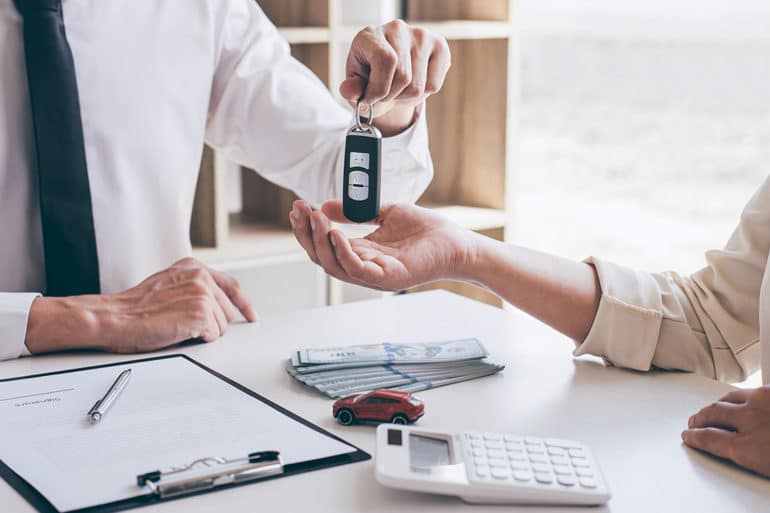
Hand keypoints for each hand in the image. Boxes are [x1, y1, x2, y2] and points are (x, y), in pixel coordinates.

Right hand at [25, 257, 256, 353]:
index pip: (230, 285)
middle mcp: (200, 277)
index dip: (243, 304)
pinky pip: (213, 336)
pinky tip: (179, 332)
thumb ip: (192, 287)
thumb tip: (215, 304)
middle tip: (184, 325)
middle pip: (227, 311)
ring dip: (203, 332)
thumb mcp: (168, 285)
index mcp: (193, 267)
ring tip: (177, 327)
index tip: (251, 316)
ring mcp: (202, 294)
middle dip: (212, 323)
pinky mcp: (200, 313)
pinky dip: (198, 340)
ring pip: (221, 326)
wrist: (114, 318)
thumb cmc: (135, 308)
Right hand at [289, 200, 474, 290]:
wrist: (455, 242)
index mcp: (362, 252)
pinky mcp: (389, 279)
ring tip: (315, 218)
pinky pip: (358, 269)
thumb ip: (356, 211)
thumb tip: (325, 205)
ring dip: (320, 242)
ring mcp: (375, 275)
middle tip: (298, 211)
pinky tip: (335, 233)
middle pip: (322, 257)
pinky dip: (343, 252)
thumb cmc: (426, 231)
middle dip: (306, 234)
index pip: (324, 245)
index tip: (298, 207)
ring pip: (334, 265)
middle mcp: (364, 266)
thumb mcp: (385, 212)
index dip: (308, 227)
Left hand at [341, 20, 450, 135]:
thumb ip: (351, 90)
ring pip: (419, 86)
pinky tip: (414, 83)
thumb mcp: (356, 87)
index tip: (370, 99)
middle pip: (404, 77)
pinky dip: (423, 95)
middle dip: (391, 96)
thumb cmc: (369, 79)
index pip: (386, 60)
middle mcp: (397, 29)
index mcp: (370, 35)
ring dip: (406, 98)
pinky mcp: (439, 46)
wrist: (389, 75)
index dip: (379, 88)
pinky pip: (434, 85)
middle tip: (385, 95)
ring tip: (398, 89)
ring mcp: (421, 36)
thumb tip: (348, 90)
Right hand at [682, 386, 769, 477]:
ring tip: (713, 409)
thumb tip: (738, 457)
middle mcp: (752, 420)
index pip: (710, 439)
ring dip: (717, 405)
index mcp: (751, 449)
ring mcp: (764, 401)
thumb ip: (751, 460)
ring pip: (728, 398)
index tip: (688, 436)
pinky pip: (748, 391)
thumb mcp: (768, 471)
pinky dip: (739, 397)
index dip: (695, 438)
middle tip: (694, 422)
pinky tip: (741, 400)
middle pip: (714, 414)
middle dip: (700, 418)